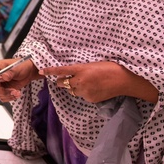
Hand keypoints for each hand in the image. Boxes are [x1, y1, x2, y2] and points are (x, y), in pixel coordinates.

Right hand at [0, 58, 39, 102]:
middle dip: (1, 91)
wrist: (27, 72)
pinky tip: (16, 93)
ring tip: (16, 92)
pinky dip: (9, 97)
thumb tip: (4, 77)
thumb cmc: (20, 66)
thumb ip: (10, 73)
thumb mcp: (16, 67)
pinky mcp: (2, 91)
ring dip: (6, 95)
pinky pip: (2, 98)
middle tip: (11, 90)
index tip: (1, 80)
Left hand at [40, 61, 158, 103]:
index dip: (50, 71)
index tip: (41, 71)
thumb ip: (81, 70)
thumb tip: (72, 74)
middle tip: (68, 79)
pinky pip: (83, 96)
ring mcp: (85, 91)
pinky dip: (85, 92)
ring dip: (75, 87)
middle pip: (63, 84)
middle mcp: (80, 81)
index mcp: (81, 70)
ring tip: (88, 83)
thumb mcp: (93, 65)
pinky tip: (95, 88)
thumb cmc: (110, 67)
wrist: (123, 79)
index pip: (61, 71)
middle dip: (63, 82)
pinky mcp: (90, 99)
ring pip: (73, 91)